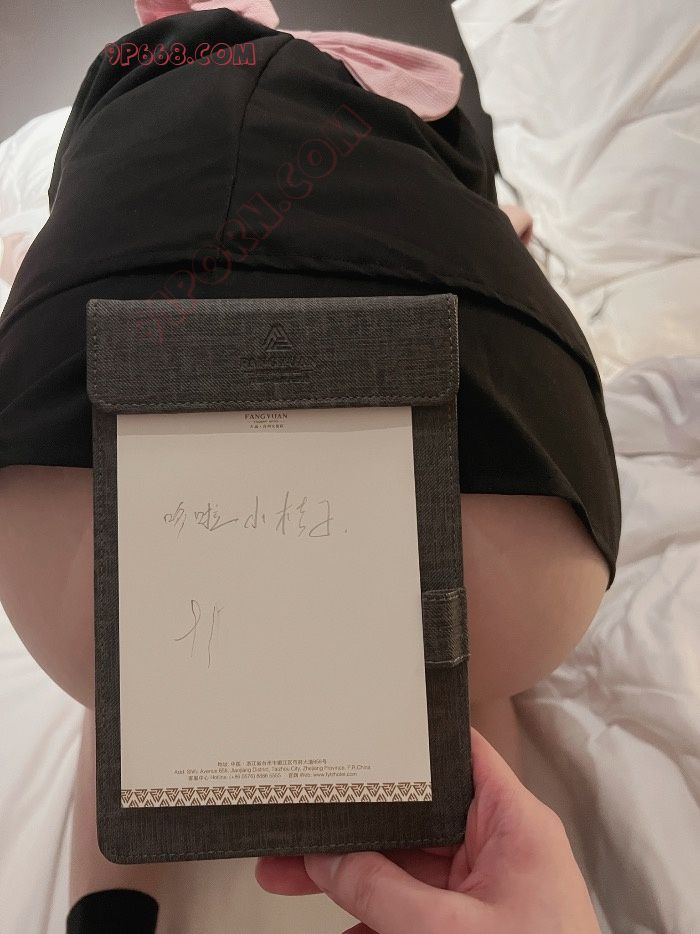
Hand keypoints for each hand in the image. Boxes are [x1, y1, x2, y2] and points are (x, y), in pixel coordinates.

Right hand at [255, 727, 600, 933]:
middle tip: (301, 829)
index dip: (407, 740)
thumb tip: (327, 861)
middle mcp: (501, 845)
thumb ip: (382, 891)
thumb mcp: (446, 930)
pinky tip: (341, 925)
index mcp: (513, 822)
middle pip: (415, 815)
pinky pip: (416, 905)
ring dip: (355, 875)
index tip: (355, 737)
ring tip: (294, 875)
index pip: (456, 754)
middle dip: (355, 827)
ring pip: (408, 865)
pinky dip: (378, 916)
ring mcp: (487, 887)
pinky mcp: (476, 922)